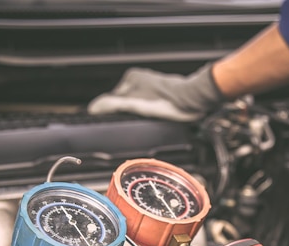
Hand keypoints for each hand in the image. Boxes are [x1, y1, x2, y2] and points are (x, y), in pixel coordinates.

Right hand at [87, 64, 225, 121]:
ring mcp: (152, 87)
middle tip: (132, 124)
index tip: (112, 123)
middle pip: (124, 103)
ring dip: (138, 116)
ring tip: (145, 122)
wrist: (194, 101)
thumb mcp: (134, 104)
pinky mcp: (162, 96)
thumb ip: (112, 105)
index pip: (110, 98)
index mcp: (130, 78)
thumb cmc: (169, 101)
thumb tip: (94, 108)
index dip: (110, 112)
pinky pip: (148, 108)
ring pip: (136, 106)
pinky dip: (148, 116)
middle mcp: (141, 79)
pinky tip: (154, 120)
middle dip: (126, 114)